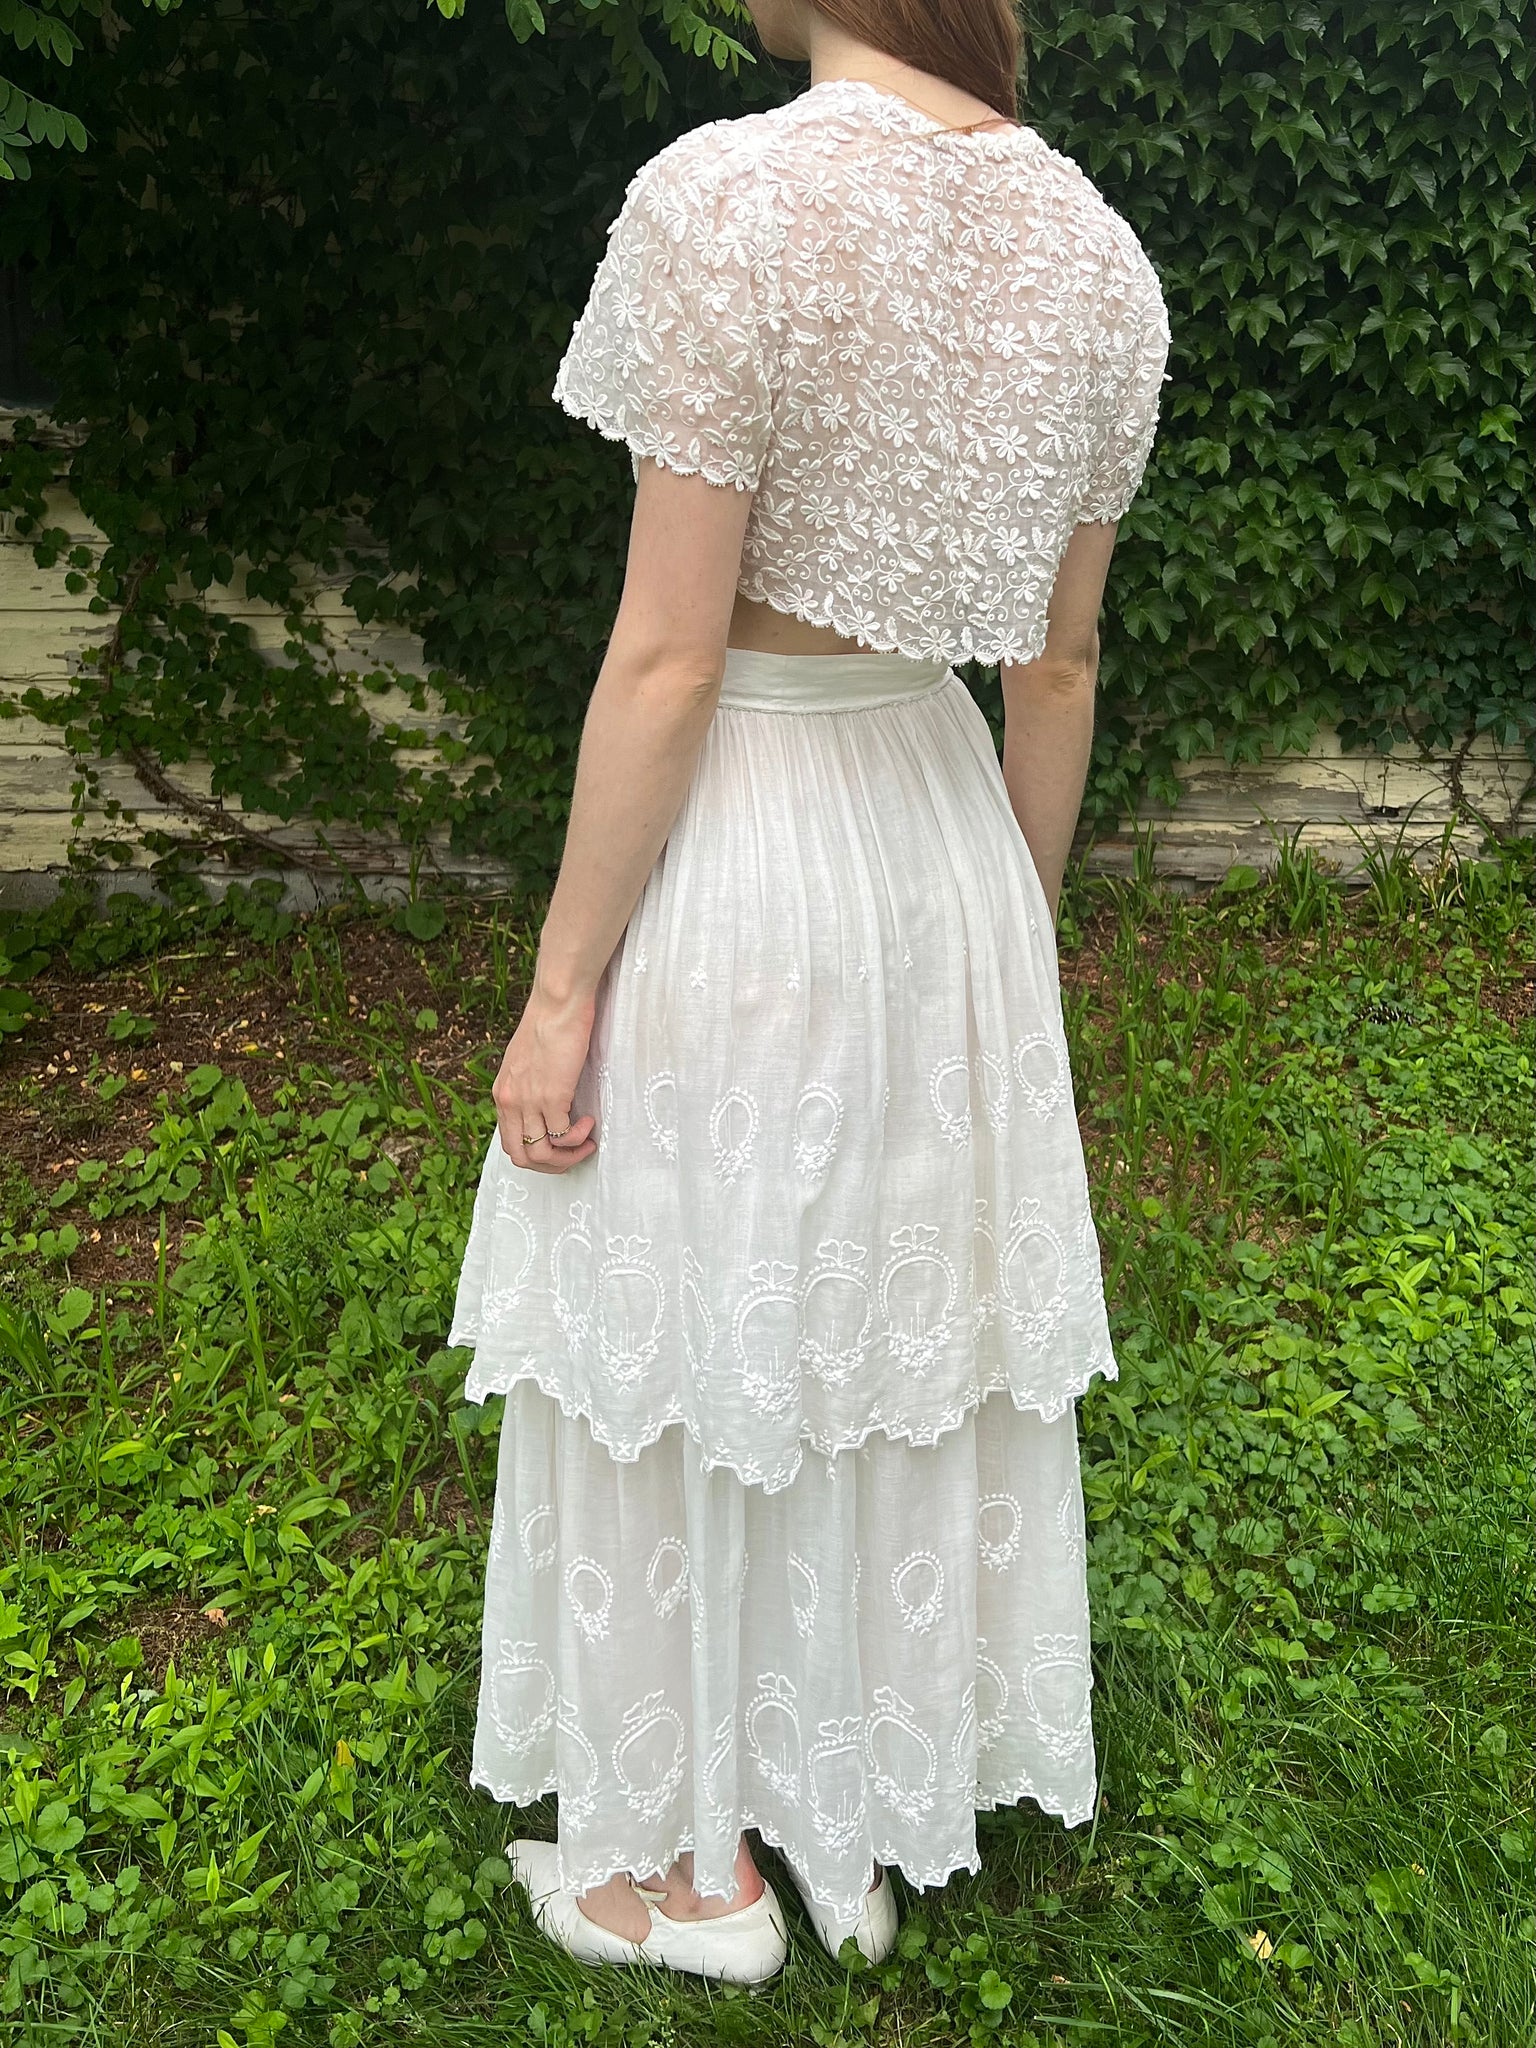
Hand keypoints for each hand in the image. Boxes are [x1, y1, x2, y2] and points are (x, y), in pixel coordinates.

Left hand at [491, 986, 598, 1172]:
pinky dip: (578, 1137)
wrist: (557, 1003)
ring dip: (567, 1156)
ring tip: (586, 1142)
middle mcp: (510, 1101)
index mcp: (502, 1093)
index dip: (537, 1154)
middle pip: (521, 1157)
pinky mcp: (552, 1096)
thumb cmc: (549, 1023)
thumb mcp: (527, 1060)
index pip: (510, 1142)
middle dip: (551, 1165)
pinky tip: (589, 1122)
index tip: (559, 1146)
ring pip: (540, 1154)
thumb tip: (546, 1104)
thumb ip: (529, 1085)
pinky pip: (562, 1136)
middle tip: (574, 1153)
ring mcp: (529, 1101)